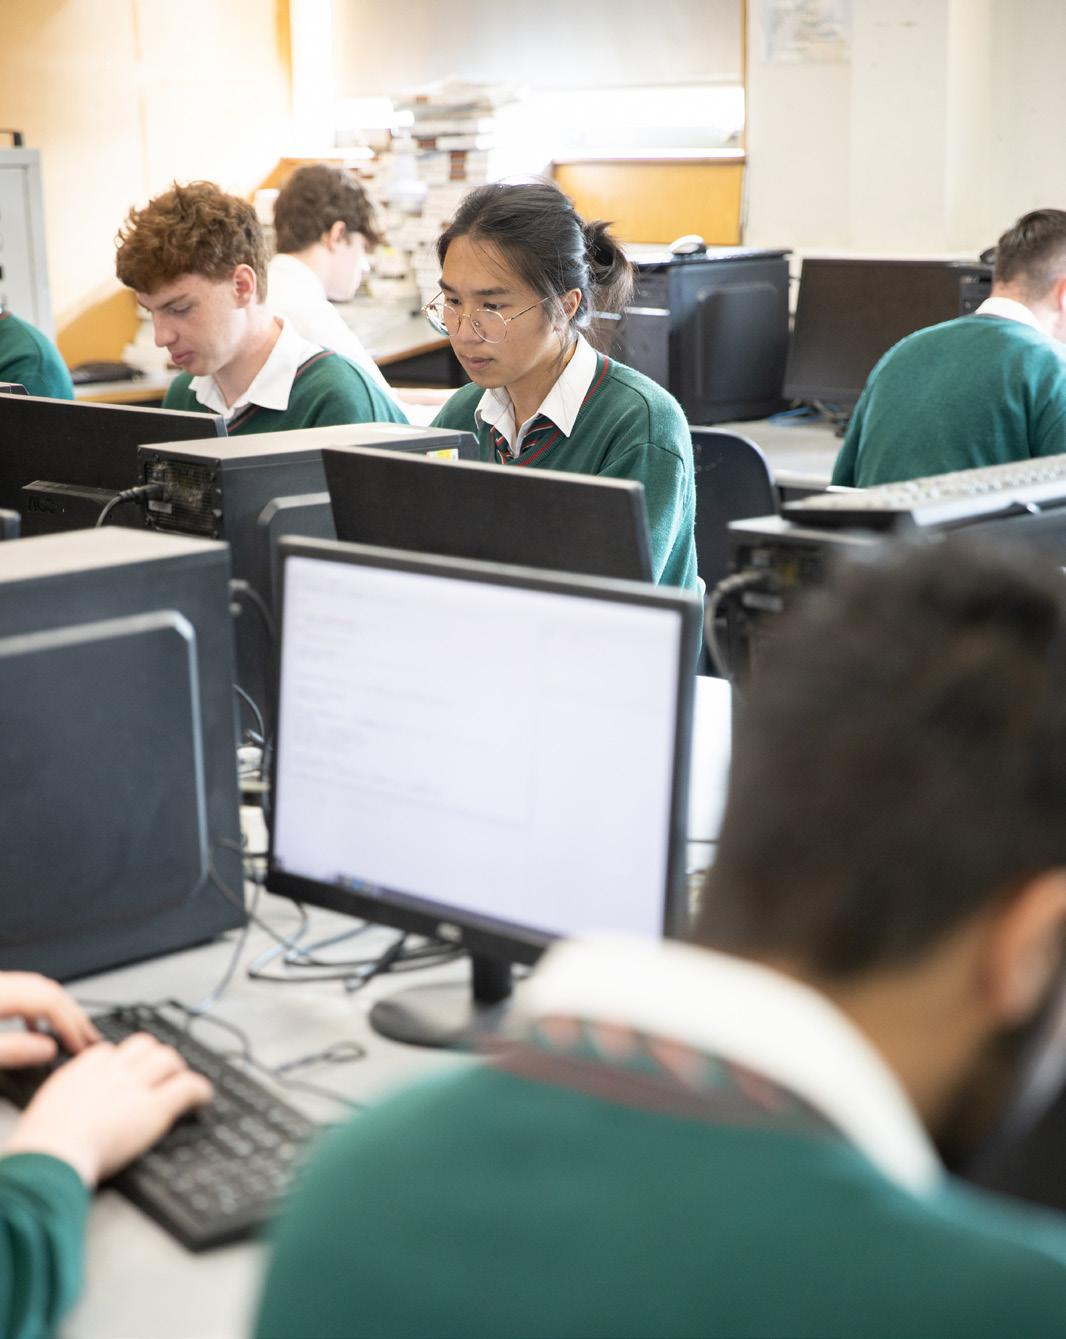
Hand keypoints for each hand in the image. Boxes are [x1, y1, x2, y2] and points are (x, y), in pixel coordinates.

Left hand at [0, 972, 98, 1066]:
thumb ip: (13, 1050)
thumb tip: (48, 1050)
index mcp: (1, 994)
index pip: (49, 1003)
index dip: (71, 1026)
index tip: (81, 1046)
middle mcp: (2, 985)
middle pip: (49, 992)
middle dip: (74, 1016)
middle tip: (90, 1037)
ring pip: (39, 990)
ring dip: (60, 1011)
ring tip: (72, 1032)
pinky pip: (24, 994)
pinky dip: (38, 1009)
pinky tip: (36, 1027)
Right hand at [2, 1033, 212, 1185]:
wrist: (52, 1154)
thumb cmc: (43, 1143)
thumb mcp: (47, 1107)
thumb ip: (66, 1098)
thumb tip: (69, 1108)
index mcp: (83, 1070)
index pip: (110, 1050)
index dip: (123, 1060)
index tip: (128, 1071)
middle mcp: (112, 1071)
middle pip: (144, 1045)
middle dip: (155, 1057)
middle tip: (162, 1074)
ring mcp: (135, 1086)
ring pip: (168, 1059)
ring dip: (178, 1070)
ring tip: (182, 1084)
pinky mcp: (154, 1108)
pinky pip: (187, 1086)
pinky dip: (200, 1090)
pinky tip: (203, 1099)